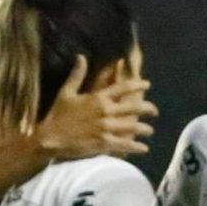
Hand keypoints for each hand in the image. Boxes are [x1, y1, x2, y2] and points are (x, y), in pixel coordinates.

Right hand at [33, 56, 155, 161]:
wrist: (50, 138)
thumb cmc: (58, 115)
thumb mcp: (66, 92)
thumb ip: (76, 75)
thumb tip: (81, 57)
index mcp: (97, 98)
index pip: (122, 88)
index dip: (137, 85)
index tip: (147, 85)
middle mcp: (105, 112)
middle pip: (133, 108)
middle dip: (147, 109)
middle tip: (155, 111)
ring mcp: (106, 128)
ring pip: (132, 127)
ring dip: (144, 129)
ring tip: (150, 131)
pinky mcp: (104, 143)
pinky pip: (125, 144)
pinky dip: (136, 146)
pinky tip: (144, 148)